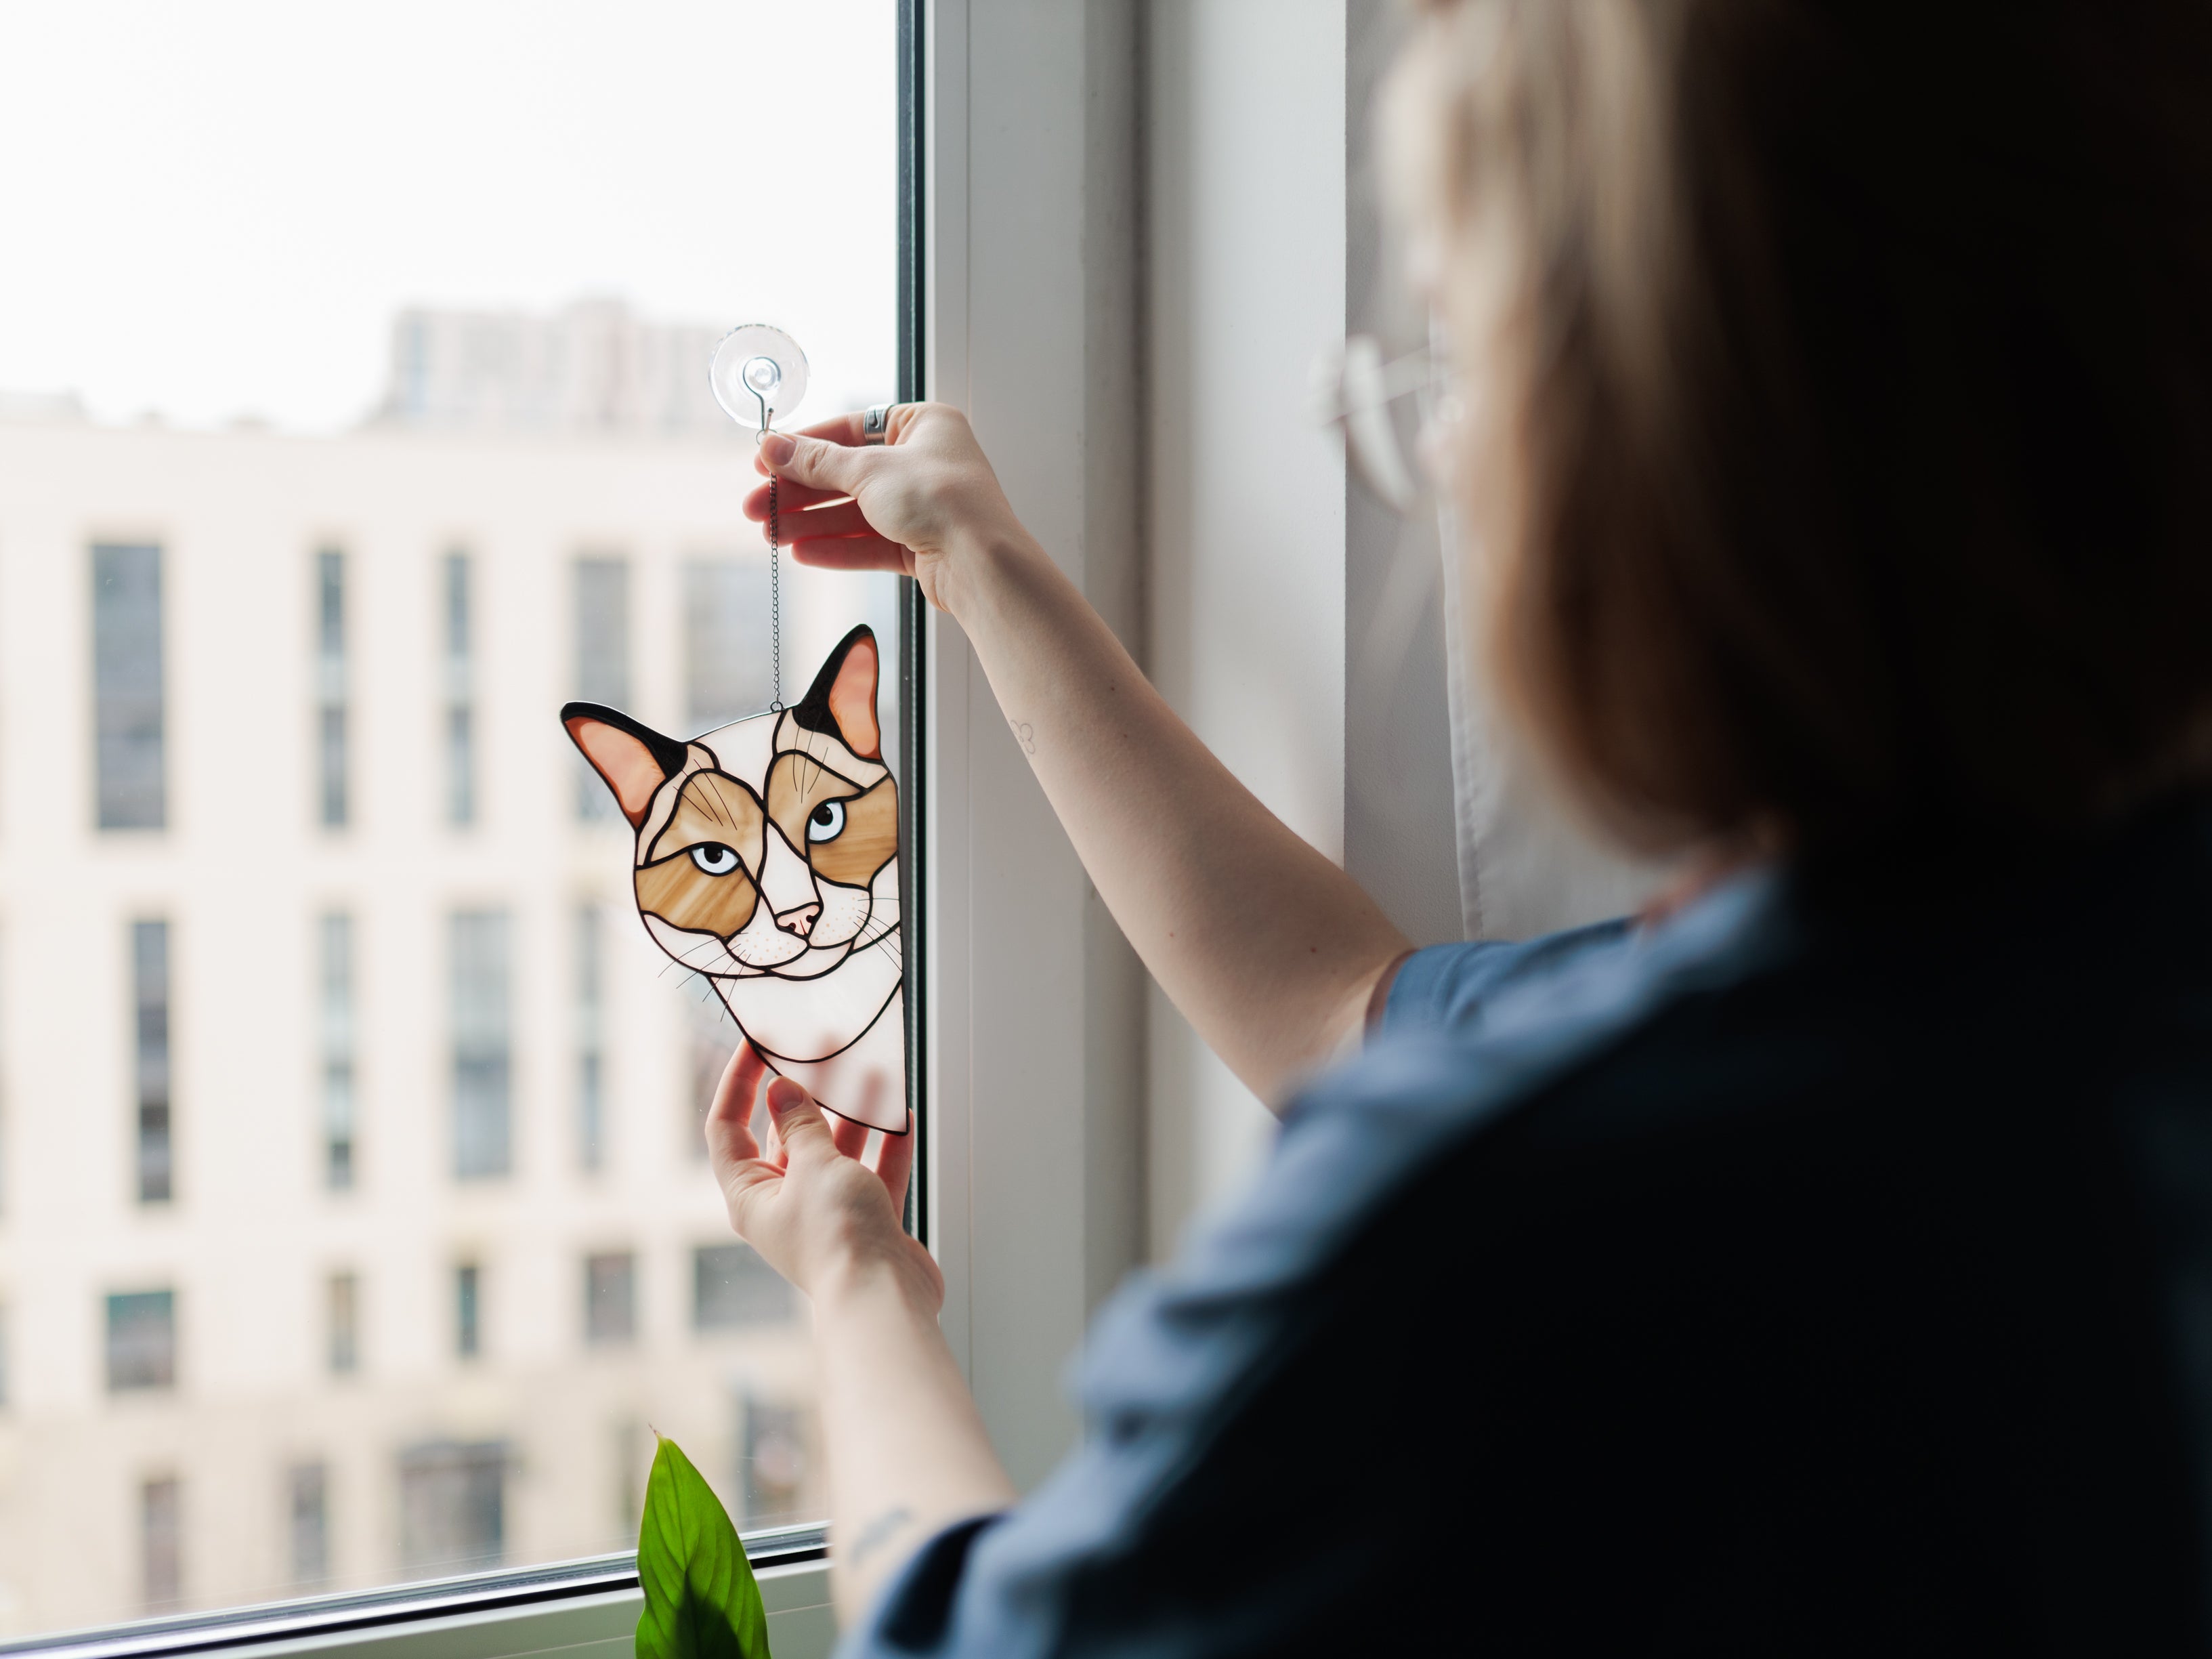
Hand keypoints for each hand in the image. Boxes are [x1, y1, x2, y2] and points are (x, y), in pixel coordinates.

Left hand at [704, 1042, 939, 1308]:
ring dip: (851, 1113)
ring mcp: (827, 1214)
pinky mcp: (867, 1222)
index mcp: (751, 1196)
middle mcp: (784, 1205)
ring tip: (869, 1074)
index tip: (755, 1046)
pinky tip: (900, 1118)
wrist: (885, 1298)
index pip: (727, 1129)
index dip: (737, 1084)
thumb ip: (800, 1124)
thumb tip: (781, 1090)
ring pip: (834, 1151)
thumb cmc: (840, 1242)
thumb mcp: (813, 1166)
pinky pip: (873, 1173)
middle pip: (786, 1135)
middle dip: (805, 1091)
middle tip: (820, 1048)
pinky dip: (886, 1146)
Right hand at [740, 403, 1035, 619]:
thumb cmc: (942, 500)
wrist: (983, 563)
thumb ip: (818, 462)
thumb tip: (773, 447)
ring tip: (770, 534)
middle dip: (800, 493)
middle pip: (848, 474)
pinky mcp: (922, 545)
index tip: (765, 460)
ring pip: (856, 512)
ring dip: (811, 524)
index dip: (804, 446)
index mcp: (923, 425)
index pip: (850, 429)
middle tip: (757, 507)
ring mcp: (925, 506)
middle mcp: (926, 462)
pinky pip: (871, 543)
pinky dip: (837, 547)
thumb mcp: (869, 470)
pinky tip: (802, 554)